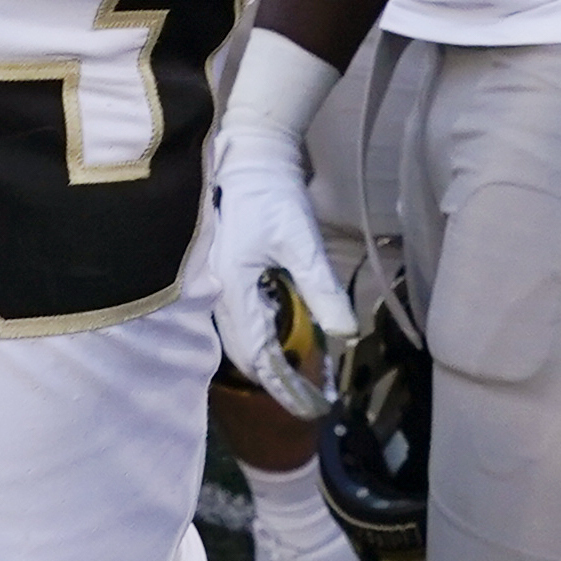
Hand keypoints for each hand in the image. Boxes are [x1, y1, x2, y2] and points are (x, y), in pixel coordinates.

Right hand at [200, 34, 357, 418]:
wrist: (249, 154)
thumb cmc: (274, 195)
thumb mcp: (303, 242)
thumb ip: (322, 290)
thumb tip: (346, 335)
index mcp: (231, 287)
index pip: (257, 355)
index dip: (282, 385)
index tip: (309, 407)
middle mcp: (216, 290)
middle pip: (242, 352)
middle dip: (273, 379)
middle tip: (307, 397)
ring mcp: (215, 282)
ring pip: (237, 337)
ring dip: (265, 359)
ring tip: (295, 375)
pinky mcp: (222, 272)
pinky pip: (237, 318)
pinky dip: (257, 336)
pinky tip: (277, 335)